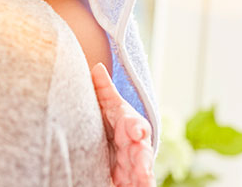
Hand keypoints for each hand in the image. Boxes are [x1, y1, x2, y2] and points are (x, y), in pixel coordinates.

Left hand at [91, 63, 154, 186]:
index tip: (136, 130)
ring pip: (142, 172)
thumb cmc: (114, 123)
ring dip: (143, 178)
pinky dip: (140, 186)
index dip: (137, 127)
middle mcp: (136, 148)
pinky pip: (135, 185)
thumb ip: (104, 90)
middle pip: (142, 153)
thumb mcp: (109, 106)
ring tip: (144, 182)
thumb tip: (97, 67)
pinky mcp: (129, 181)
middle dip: (143, 160)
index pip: (136, 125)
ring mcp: (134, 166)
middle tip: (142, 167)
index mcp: (131, 127)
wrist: (116, 146)